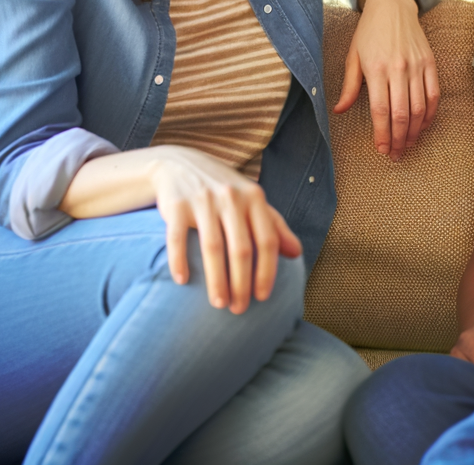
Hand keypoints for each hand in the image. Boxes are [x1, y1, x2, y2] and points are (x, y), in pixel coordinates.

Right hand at [150, 146, 301, 312]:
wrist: (180, 164)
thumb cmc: (224, 191)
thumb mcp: (252, 201)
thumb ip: (274, 225)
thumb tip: (297, 253)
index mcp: (254, 197)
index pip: (267, 240)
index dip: (267, 271)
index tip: (262, 297)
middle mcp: (230, 197)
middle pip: (241, 248)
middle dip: (242, 283)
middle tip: (239, 309)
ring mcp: (202, 200)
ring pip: (212, 247)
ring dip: (216, 280)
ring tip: (219, 304)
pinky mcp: (176, 206)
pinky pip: (177, 238)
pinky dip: (179, 261)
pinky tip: (183, 282)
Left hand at [333, 0, 439, 159]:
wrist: (392, 5)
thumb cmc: (368, 32)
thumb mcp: (353, 56)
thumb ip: (349, 86)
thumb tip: (339, 110)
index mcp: (376, 68)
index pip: (381, 111)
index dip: (382, 134)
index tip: (381, 150)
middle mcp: (398, 68)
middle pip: (401, 114)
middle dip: (398, 139)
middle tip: (395, 154)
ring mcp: (417, 65)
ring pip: (419, 108)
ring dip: (414, 131)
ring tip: (408, 145)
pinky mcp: (430, 62)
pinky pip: (433, 95)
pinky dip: (430, 114)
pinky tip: (422, 126)